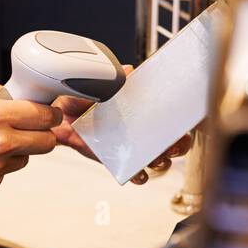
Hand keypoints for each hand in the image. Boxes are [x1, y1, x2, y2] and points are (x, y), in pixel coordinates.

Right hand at [0, 85, 61, 199]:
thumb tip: (17, 94)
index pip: (45, 115)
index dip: (49, 114)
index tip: (46, 114)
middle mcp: (1, 141)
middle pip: (48, 141)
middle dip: (43, 134)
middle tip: (30, 130)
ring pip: (27, 158)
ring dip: (19, 151)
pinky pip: (6, 173)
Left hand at [50, 64, 195, 184]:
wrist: (62, 117)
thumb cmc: (84, 98)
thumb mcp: (97, 85)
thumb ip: (112, 80)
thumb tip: (127, 71)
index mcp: (144, 108)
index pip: (172, 113)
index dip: (184, 118)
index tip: (185, 120)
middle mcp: (145, 129)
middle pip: (176, 140)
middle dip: (180, 143)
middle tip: (172, 143)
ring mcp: (136, 147)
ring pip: (162, 159)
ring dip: (162, 160)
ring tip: (154, 158)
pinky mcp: (123, 162)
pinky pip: (139, 175)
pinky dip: (141, 176)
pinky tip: (138, 172)